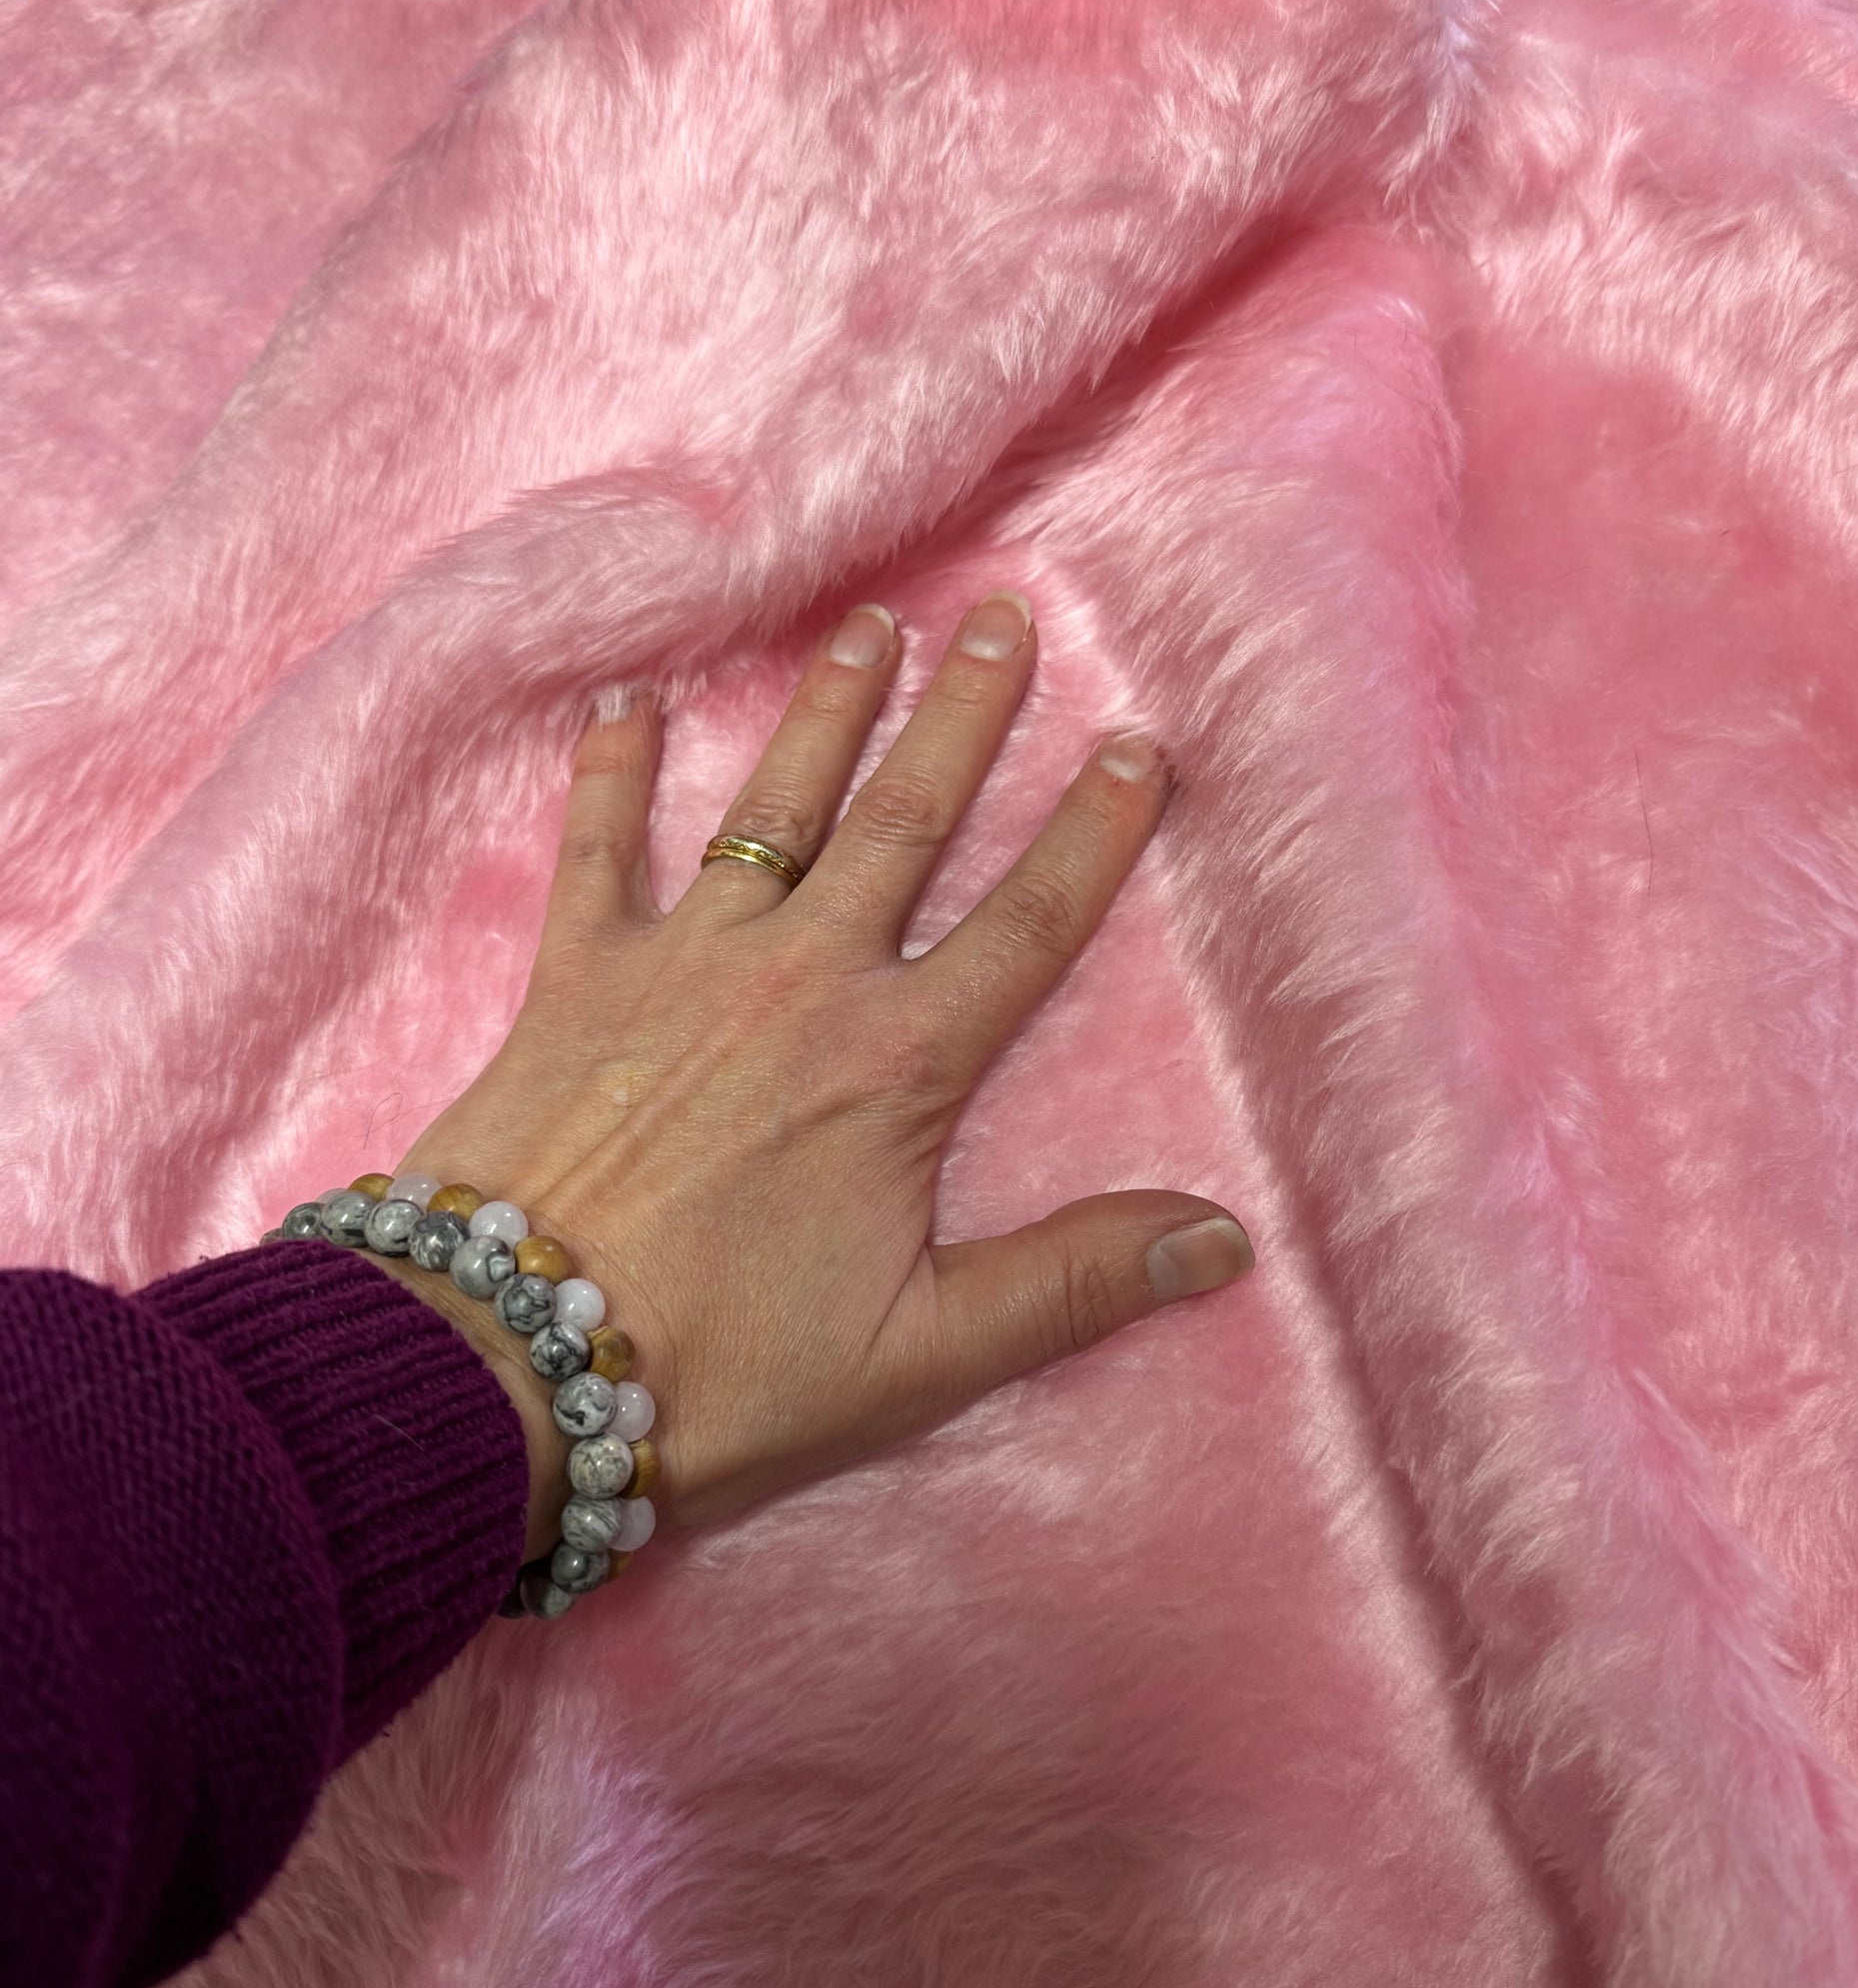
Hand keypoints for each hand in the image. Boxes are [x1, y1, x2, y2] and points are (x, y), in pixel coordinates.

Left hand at [372, 590, 1254, 1561]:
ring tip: (870, 623)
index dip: (1094, 833)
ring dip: (827, 709)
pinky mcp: (575, 974)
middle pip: (906, 822)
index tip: (1140, 744)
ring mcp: (682, 961)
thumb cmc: (719, 1370)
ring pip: (773, 803)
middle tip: (1004, 617)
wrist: (505, 1363)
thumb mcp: (921, 1354)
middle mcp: (800, 977)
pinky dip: (607, 765)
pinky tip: (623, 693)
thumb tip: (1223, 1237)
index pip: (1026, 924)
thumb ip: (1072, 1282)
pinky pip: (595, 843)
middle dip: (964, 715)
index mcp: (896, 1063)